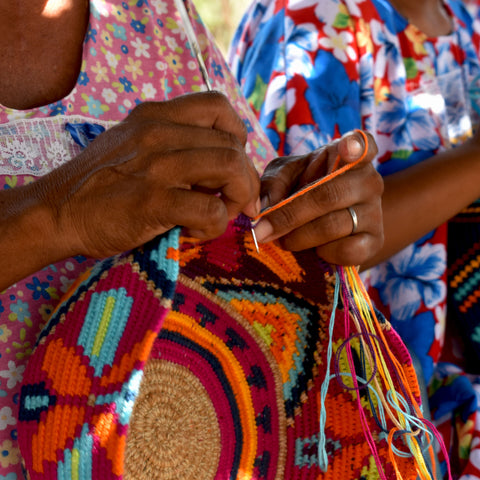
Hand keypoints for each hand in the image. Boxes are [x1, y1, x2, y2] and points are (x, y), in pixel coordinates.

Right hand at [24, 92, 259, 260]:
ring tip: (217, 216)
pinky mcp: (152, 201)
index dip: (237, 137)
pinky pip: (210, 209)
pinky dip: (213, 225)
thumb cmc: (98, 183)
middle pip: (233, 145)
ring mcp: (156, 166)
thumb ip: (172, 143)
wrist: (55, 212)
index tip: (231, 165)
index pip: (218, 107)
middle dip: (244, 180)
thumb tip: (218, 166)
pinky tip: (193, 231)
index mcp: (155, 116)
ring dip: (236, 199)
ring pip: (231, 168)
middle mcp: (158, 133)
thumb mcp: (133, 144)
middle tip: (233, 203)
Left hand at [253, 130, 383, 266]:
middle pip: (328, 196)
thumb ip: (272, 185)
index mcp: (348, 155)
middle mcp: (369, 180)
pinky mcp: (375, 241)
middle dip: (289, 216)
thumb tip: (265, 209)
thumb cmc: (302, 189)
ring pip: (332, 226)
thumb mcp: (283, 177)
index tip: (347, 147)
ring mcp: (375, 212)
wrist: (323, 223)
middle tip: (263, 231)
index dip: (355, 145)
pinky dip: (322, 254)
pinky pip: (346, 251)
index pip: (362, 144)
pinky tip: (315, 249)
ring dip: (298, 238)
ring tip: (284, 240)